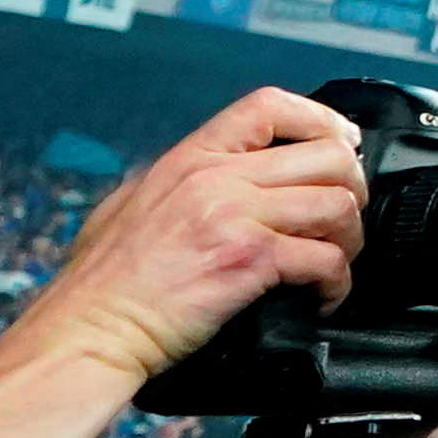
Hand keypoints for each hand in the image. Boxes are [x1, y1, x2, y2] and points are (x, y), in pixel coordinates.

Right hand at [29, 86, 364, 391]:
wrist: (85, 331)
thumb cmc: (100, 283)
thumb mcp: (132, 204)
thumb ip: (181, 182)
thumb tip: (222, 175)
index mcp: (189, 159)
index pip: (270, 106)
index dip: (321, 119)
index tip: (343, 143)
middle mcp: (214, 178)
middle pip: (327, 153)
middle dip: (352, 185)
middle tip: (342, 218)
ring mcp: (233, 217)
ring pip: (337, 204)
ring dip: (350, 237)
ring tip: (336, 260)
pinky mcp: (248, 261)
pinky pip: (326, 260)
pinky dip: (337, 282)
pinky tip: (322, 297)